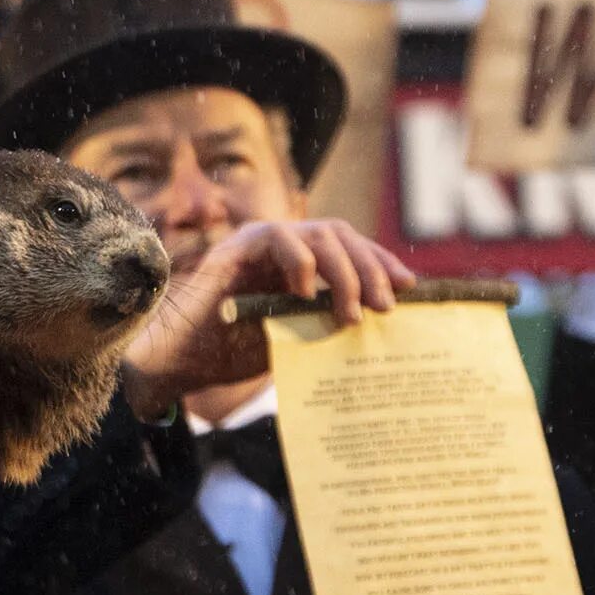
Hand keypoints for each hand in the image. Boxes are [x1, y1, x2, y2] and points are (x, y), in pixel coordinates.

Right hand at [117, 219, 409, 419]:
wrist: (184, 361)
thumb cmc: (235, 353)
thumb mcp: (297, 337)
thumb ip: (327, 321)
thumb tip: (380, 327)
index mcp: (301, 263)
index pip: (351, 249)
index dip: (381, 263)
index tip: (409, 287)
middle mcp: (285, 245)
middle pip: (343, 237)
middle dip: (371, 269)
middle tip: (386, 306)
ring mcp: (262, 241)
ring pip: (320, 233)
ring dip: (343, 272)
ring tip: (350, 312)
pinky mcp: (239, 245)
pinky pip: (281, 237)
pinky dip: (300, 262)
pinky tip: (305, 294)